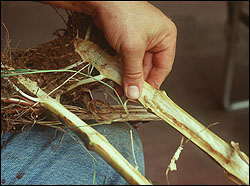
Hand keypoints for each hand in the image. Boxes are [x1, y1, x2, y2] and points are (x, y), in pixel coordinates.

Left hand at [42, 1, 176, 99]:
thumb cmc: (122, 15)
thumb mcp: (132, 48)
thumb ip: (133, 73)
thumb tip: (135, 94)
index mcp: (165, 37)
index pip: (164, 67)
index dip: (154, 83)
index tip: (145, 96)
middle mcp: (154, 39)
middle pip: (148, 67)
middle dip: (137, 81)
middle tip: (129, 94)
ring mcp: (139, 39)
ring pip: (136, 64)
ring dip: (128, 77)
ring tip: (120, 88)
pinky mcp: (126, 39)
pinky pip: (126, 59)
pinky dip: (121, 68)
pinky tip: (115, 78)